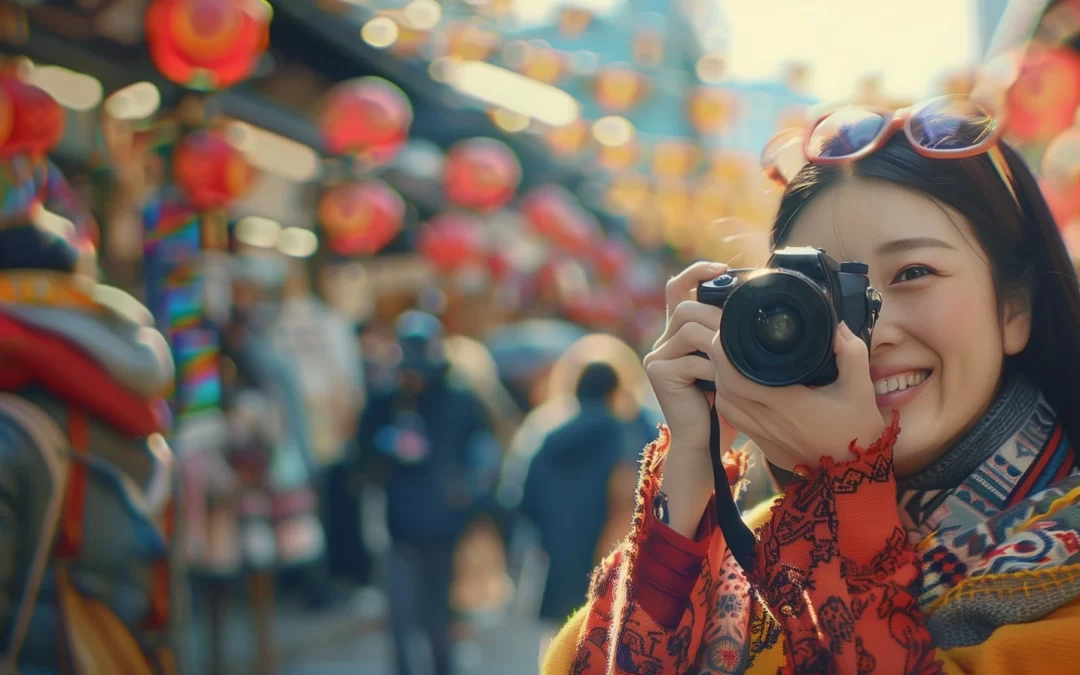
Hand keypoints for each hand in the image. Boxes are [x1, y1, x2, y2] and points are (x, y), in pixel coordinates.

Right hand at [644, 261, 727, 450]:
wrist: (706, 441)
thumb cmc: (725, 404)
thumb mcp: (731, 362)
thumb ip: (730, 336)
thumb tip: (751, 304)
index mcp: (679, 333)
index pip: (678, 289)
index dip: (696, 273)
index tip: (723, 267)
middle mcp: (664, 341)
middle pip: (684, 308)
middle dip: (715, 316)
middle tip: (739, 332)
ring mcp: (657, 356)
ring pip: (688, 330)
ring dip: (718, 345)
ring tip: (733, 364)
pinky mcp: (658, 372)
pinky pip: (691, 359)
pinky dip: (713, 371)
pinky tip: (721, 386)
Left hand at [708, 322, 885, 471]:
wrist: (855, 474)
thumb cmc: (857, 431)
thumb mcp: (861, 388)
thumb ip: (850, 353)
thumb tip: (836, 326)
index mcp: (785, 402)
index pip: (736, 376)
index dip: (723, 352)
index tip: (727, 332)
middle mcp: (767, 419)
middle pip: (724, 387)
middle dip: (719, 361)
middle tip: (728, 340)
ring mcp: (762, 435)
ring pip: (725, 404)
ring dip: (722, 382)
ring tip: (732, 362)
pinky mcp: (763, 445)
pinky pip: (734, 419)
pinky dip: (730, 401)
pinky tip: (741, 389)